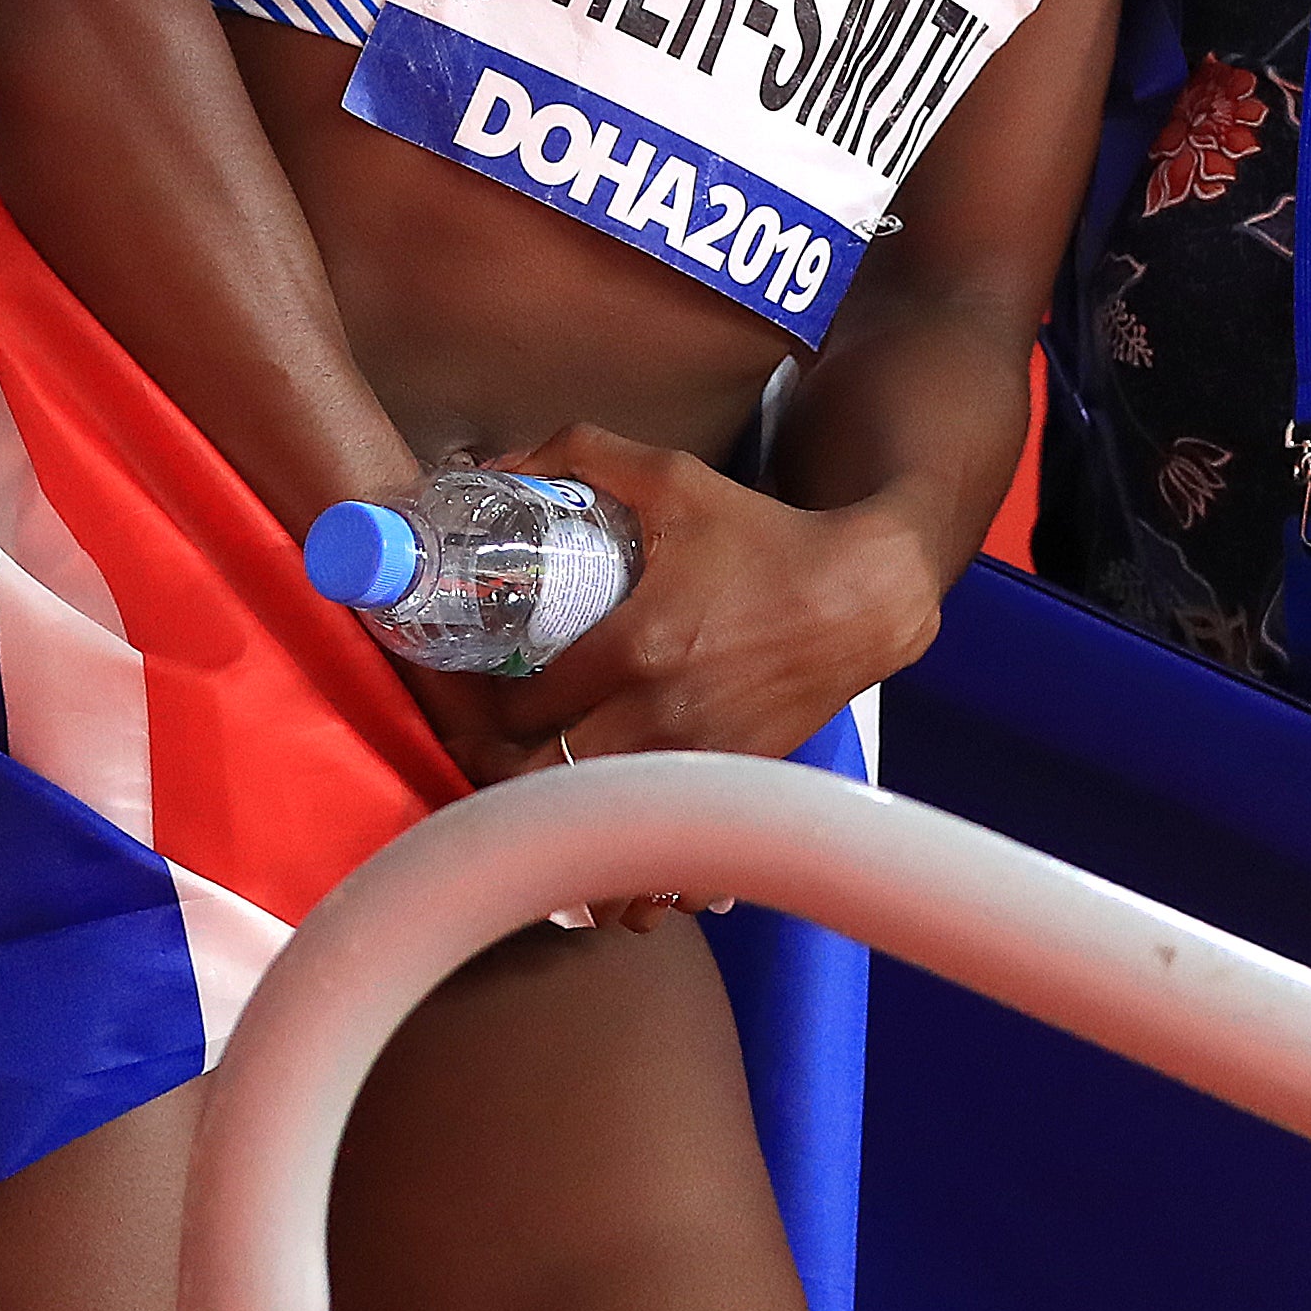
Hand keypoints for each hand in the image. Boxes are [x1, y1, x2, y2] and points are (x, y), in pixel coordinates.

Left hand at [422, 422, 948, 926]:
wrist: (860, 599)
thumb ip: (574, 454)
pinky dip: (611, 857)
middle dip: (485, 765)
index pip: (514, 706)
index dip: (466, 701)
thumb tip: (489, 466)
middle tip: (468, 738)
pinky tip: (591, 829)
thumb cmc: (761, 537)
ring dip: (542, 816)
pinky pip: (649, 854)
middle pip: (533, 783)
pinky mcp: (721, 787)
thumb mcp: (669, 477)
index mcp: (634, 648)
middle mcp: (659, 718)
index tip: (450, 682)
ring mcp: (693, 763)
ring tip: (518, 782)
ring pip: (586, 831)